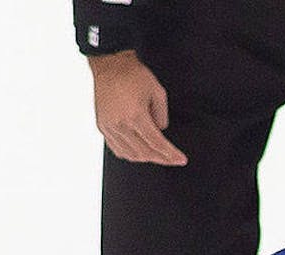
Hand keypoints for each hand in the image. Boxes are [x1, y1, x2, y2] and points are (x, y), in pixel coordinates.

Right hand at [88, 50, 187, 165]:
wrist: (109, 65)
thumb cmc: (132, 75)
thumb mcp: (157, 91)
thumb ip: (162, 115)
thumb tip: (160, 130)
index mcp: (136, 116)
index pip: (157, 143)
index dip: (170, 154)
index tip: (181, 159)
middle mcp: (121, 125)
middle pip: (144, 153)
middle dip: (161, 159)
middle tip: (172, 159)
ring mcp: (110, 128)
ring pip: (130, 155)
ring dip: (146, 158)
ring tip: (157, 156)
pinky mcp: (103, 127)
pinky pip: (117, 149)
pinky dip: (130, 155)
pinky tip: (139, 153)